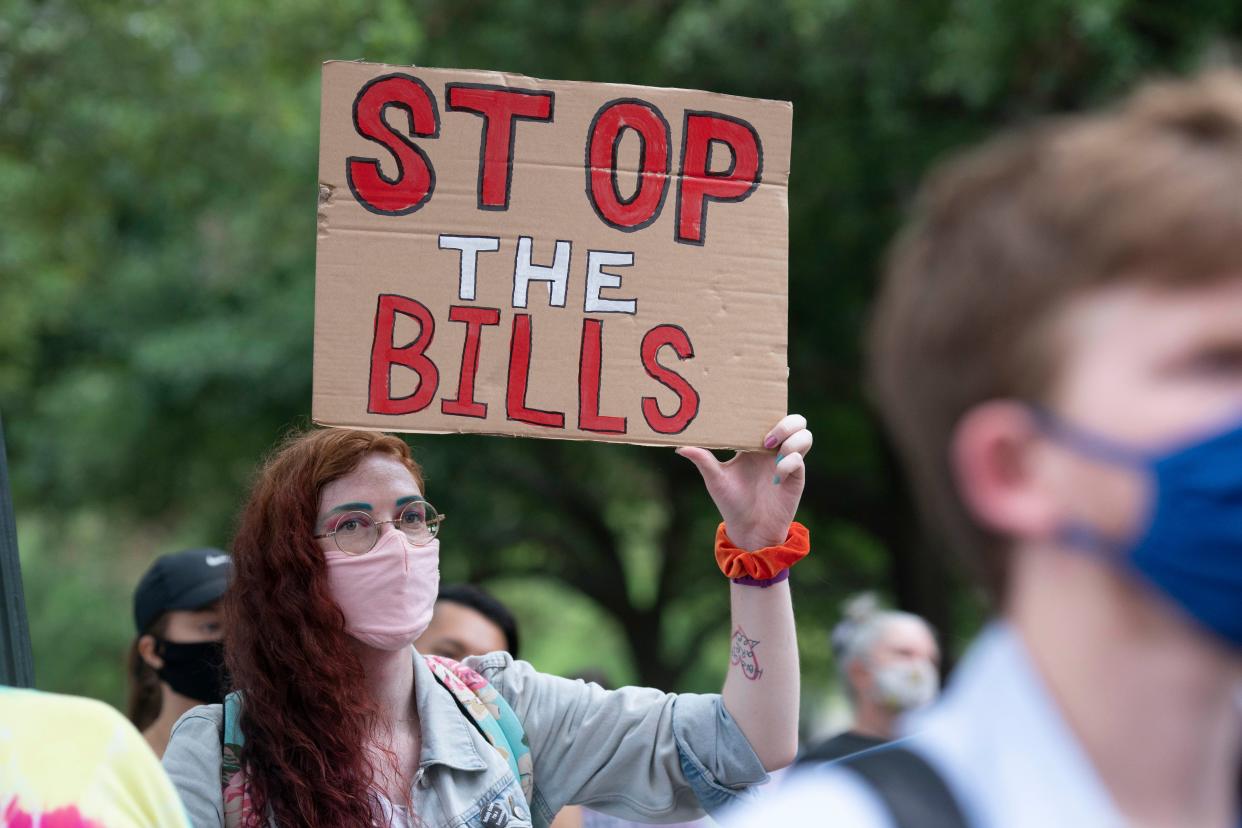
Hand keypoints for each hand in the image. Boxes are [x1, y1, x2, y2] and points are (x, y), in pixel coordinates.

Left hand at [676, 414, 811, 550]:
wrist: (748, 530)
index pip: (769, 416)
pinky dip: (789, 464)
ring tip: (772, 451)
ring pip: (805, 435)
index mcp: (755, 443)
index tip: (754, 412)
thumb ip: (702, 460)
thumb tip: (679, 447)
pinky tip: (775, 476)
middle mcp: (774, 449)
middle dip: (786, 422)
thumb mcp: (714, 479)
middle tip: (766, 438)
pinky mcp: (796, 477)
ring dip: (792, 439)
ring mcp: (788, 462)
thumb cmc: (731, 502)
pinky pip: (800, 461)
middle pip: (795, 420)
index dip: (767, 408)